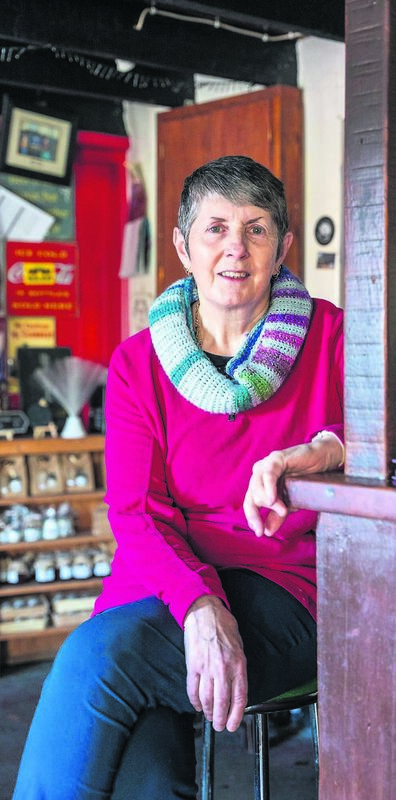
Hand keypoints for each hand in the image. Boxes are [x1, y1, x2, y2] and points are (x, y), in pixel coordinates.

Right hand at [183, 596, 246, 731]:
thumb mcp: (239, 647)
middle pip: (222, 702)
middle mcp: (223, 669)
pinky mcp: (193, 665)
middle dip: (221, 718)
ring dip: (208, 712)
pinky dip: (195, 701)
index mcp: (238, 664)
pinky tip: (197, 706)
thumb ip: (238, 667)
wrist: (205, 612)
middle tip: (220, 726)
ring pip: (207, 698)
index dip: (236, 715)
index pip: (239, 697)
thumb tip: (236, 687)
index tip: (233, 725)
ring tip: (209, 717)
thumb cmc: (224, 627)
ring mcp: (206, 668)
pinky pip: (193, 689)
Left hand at [243, 434, 343, 537]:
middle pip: (251, 498)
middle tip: (268, 527)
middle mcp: (259, 474)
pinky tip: (272, 500)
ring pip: (257, 488)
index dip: (252, 519)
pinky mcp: (276, 459)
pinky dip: (269, 489)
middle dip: (258, 514)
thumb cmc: (305, 479)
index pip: (249, 503)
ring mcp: (266, 465)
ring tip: (283, 510)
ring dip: (269, 504)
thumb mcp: (290, 502)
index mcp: (260, 484)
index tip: (260, 533)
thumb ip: (276, 515)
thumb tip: (267, 532)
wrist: (321, 460)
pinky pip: (268, 475)